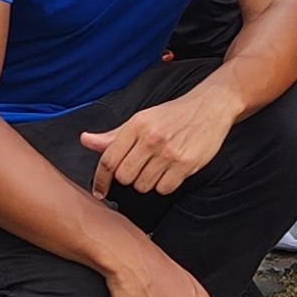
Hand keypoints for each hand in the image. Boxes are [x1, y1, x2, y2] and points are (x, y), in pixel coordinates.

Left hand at [85, 88, 237, 197]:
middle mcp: (152, 138)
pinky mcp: (186, 164)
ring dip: (147, 182)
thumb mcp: (141, 119)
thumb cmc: (173, 114)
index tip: (99, 190)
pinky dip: (165, 185)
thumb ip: (113, 135)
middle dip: (129, 177)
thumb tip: (85, 140)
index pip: (109, 160)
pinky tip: (171, 170)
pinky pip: (164, 189)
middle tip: (140, 167)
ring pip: (143, 185)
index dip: (100, 179)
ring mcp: (169, 152)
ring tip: (158, 166)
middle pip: (125, 177)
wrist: (210, 106)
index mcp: (137, 125)